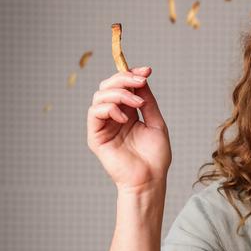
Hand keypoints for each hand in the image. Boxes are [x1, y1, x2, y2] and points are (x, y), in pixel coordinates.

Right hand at [87, 66, 171, 192]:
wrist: (150, 179)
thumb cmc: (155, 157)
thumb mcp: (156, 123)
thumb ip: (148, 102)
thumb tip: (142, 80)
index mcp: (128, 113)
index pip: (123, 87)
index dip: (131, 74)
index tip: (147, 70)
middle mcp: (113, 117)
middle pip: (108, 86)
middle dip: (124, 79)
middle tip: (141, 81)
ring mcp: (103, 126)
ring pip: (100, 96)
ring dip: (120, 93)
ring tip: (137, 104)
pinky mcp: (95, 136)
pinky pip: (94, 113)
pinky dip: (109, 108)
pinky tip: (125, 118)